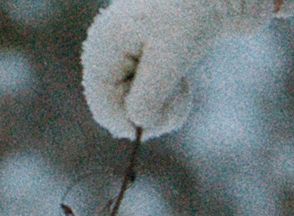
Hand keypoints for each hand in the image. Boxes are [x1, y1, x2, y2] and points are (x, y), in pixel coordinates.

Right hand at [81, 0, 269, 138]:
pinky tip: (181, 87)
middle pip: (118, 109)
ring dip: (162, 110)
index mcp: (104, 46)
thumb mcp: (171, 57)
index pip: (103, 104)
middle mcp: (109, 53)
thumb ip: (149, 96)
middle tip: (180, 99)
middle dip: (150, 115)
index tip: (162, 121)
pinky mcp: (146, 64)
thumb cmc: (191, 13)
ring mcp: (127, 59)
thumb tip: (138, 125)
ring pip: (135, 108)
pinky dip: (167, 102)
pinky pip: (149, 100)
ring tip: (183, 90)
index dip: (129, 122)